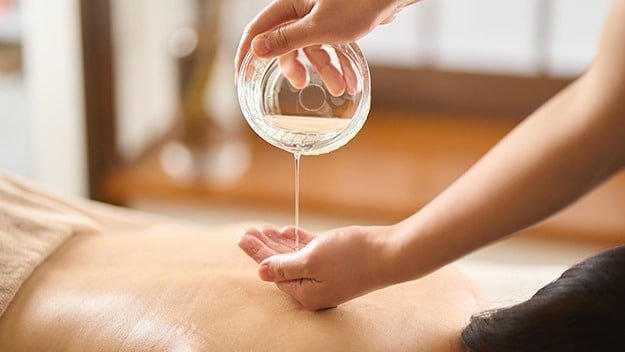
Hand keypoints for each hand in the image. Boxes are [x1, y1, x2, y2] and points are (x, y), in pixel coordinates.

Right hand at [234, 0, 415, 90]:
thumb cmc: (357, 4)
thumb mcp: (318, 29)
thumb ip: (286, 40)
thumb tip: (255, 50)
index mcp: (289, 5)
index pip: (257, 31)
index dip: (247, 55)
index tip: (241, 78)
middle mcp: (300, 9)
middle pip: (286, 43)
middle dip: (297, 67)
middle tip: (302, 85)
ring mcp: (318, 17)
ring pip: (311, 48)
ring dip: (325, 70)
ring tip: (341, 89)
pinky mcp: (335, 23)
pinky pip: (329, 46)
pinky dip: (338, 63)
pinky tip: (350, 80)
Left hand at [237, 225, 395, 309]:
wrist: (391, 253)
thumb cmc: (352, 257)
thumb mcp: (312, 260)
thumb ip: (285, 266)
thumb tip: (261, 272)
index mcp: (307, 293)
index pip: (274, 272)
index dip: (257, 253)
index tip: (242, 237)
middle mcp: (315, 287)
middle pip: (282, 265)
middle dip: (263, 247)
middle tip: (246, 231)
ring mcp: (327, 274)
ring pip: (295, 255)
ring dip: (278, 241)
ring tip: (261, 228)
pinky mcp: (337, 260)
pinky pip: (311, 249)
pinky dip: (298, 239)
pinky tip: (285, 230)